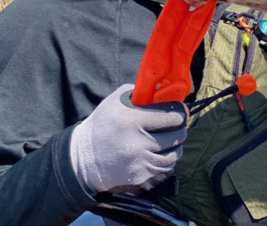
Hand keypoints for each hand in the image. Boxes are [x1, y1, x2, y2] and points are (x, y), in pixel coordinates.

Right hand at [70, 84, 186, 194]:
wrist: (85, 159)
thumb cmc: (103, 124)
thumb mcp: (116, 101)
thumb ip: (140, 93)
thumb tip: (163, 90)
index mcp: (133, 120)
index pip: (172, 116)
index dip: (180, 112)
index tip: (181, 110)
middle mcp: (139, 143)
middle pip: (178, 135)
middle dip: (179, 127)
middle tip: (176, 124)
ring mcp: (141, 162)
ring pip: (176, 153)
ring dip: (175, 145)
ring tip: (168, 139)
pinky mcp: (141, 177)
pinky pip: (166, 167)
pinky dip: (167, 159)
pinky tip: (159, 153)